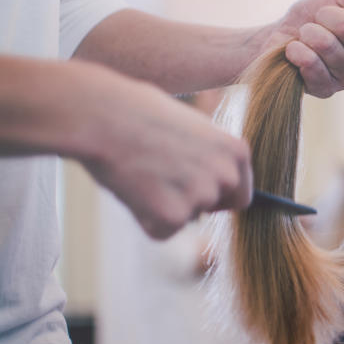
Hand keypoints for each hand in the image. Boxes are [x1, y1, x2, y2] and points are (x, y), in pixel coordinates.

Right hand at [80, 71, 252, 238]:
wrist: (103, 116)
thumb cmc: (140, 113)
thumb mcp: (192, 127)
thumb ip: (211, 156)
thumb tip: (215, 181)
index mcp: (236, 151)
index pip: (240, 193)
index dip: (216, 195)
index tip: (194, 188)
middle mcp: (226, 175)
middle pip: (214, 208)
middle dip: (191, 201)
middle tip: (159, 177)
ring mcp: (201, 198)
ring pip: (186, 218)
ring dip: (164, 206)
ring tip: (141, 173)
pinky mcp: (173, 217)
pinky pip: (161, 231)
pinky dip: (144, 219)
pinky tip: (131, 189)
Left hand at [260, 0, 343, 97]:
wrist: (280, 36)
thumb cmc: (313, 18)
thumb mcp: (341, 1)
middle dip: (328, 17)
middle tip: (318, 19)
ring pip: (329, 46)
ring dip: (310, 33)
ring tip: (304, 34)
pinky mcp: (325, 91)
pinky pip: (313, 66)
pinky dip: (298, 51)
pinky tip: (294, 49)